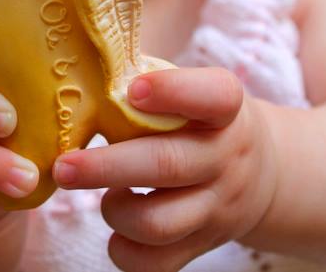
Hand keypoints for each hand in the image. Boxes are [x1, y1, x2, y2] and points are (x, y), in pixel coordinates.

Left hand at [53, 67, 277, 271]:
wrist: (261, 174)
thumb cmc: (204, 120)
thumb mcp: (197, 91)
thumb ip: (153, 81)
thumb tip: (86, 73)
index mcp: (225, 111)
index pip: (214, 96)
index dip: (173, 91)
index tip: (132, 90)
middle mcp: (226, 158)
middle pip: (166, 165)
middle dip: (106, 167)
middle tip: (64, 166)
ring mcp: (217, 206)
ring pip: (158, 223)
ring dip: (113, 210)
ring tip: (102, 193)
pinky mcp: (204, 244)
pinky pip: (157, 263)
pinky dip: (123, 250)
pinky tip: (117, 226)